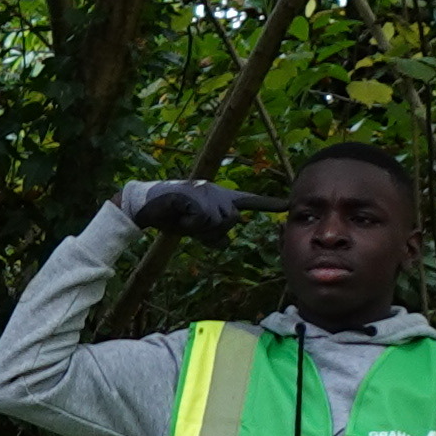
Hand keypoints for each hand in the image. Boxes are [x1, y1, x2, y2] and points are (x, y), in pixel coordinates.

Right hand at [122, 177, 263, 239]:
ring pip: (219, 223)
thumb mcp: (196, 228)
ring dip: (200, 229)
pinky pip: (203, 222)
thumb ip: (213, 232)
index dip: (269, 203)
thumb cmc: (171, 215)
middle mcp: (219, 193)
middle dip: (212, 231)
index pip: (249, 201)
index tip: (288, 204)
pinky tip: (179, 216)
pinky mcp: (198, 199)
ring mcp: (209, 194)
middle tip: (190, 224)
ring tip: (184, 218)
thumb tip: (224, 242)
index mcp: (220, 197)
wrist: (147, 205)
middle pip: (231, 222)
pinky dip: (190, 226)